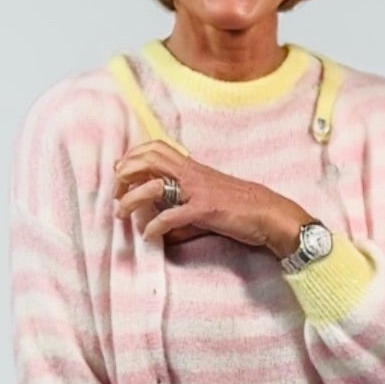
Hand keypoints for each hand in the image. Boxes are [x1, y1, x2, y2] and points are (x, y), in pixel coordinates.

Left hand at [114, 140, 308, 256]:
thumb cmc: (239, 207)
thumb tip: (159, 218)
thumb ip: (182, 202)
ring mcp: (198, 190)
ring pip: (154, 185)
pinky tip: (148, 235)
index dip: (133, 156)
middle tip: (115, 191)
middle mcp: (192, 173)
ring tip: (120, 213)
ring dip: (131, 199)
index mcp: (192, 168)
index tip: (120, 173)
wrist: (269, 213)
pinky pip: (173, 215)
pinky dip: (155, 225)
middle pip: (150, 158)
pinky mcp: (206, 210)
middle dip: (125, 172)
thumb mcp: (207, 197)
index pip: (156, 148)